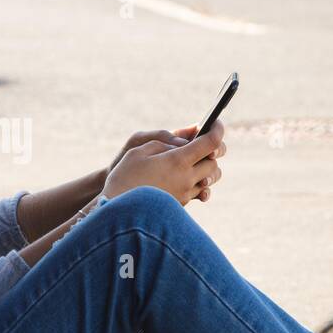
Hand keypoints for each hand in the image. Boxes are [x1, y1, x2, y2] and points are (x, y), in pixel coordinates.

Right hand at [104, 120, 225, 206]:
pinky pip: (198, 193)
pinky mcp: (180, 205)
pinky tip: (186, 178)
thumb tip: (183, 144)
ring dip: (206, 169)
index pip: (211, 144)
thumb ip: (164, 143)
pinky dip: (197, 183)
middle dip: (212, 152)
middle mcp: (186, 179)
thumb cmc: (124, 177)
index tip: (216, 123)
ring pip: (209, 180)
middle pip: (214, 164)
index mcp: (178, 161)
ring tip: (192, 163)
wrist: (115, 209)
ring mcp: (185, 194)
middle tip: (201, 145)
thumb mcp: (138, 151)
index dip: (217, 130)